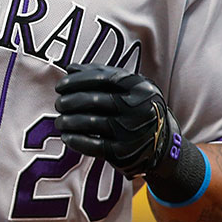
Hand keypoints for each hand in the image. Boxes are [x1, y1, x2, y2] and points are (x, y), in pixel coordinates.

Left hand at [54, 64, 181, 178]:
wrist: (162, 144)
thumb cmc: (138, 109)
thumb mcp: (130, 88)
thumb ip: (103, 75)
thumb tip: (70, 68)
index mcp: (140, 87)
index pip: (103, 78)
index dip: (77, 81)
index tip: (60, 86)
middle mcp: (138, 108)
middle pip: (94, 100)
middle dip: (70, 101)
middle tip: (58, 104)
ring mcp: (131, 131)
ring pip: (90, 122)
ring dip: (69, 121)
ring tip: (59, 120)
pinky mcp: (124, 152)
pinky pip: (93, 145)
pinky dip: (76, 140)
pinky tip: (66, 136)